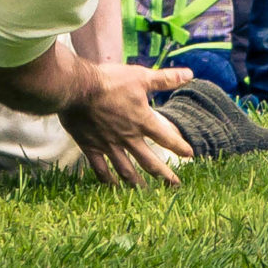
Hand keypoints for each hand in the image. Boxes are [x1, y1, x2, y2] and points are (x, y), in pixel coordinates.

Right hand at [58, 61, 195, 187]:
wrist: (78, 88)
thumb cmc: (110, 80)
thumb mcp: (141, 76)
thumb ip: (165, 79)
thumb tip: (189, 74)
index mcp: (142, 121)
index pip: (166, 138)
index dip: (180, 146)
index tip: (190, 154)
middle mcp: (128, 137)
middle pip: (150, 162)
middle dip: (164, 175)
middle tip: (175, 186)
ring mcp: (109, 145)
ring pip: (127, 170)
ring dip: (138, 184)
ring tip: (147, 194)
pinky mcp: (91, 147)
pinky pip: (101, 169)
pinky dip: (108, 181)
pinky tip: (114, 189)